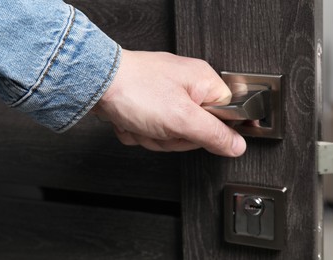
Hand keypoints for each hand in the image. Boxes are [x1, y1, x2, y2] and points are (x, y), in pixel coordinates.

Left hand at [93, 50, 245, 156]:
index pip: (226, 117)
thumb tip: (238, 145)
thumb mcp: (182, 118)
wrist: (95, 83)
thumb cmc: (135, 89)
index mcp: (203, 83)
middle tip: (161, 125)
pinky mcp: (149, 105)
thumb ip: (214, 134)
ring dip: (152, 136)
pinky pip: (153, 131)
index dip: (209, 132)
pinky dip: (139, 132)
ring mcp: (166, 97)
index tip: (191, 132)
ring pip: (171, 135)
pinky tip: (132, 120)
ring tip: (142, 121)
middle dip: (172, 136)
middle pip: (195, 131)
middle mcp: (187, 87)